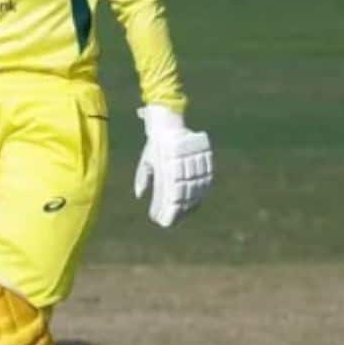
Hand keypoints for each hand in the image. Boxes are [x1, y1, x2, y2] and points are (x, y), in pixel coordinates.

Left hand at [132, 105, 212, 227]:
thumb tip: (139, 195)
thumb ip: (143, 177)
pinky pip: (204, 183)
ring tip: (180, 216)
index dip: (165, 210)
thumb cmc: (154, 144)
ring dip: (188, 207)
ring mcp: (194, 163)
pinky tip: (193, 204)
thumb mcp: (146, 160)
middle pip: (182, 196)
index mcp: (166, 166)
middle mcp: (181, 166)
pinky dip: (199, 196)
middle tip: (169, 222)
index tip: (159, 220)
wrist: (170, 122)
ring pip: (195, 191)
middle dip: (176, 212)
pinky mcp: (204, 161)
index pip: (168, 195)